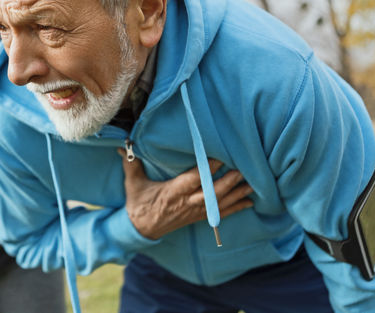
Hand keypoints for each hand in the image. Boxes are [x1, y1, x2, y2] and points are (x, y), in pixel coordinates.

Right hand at [118, 150, 253, 239]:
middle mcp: (186, 203)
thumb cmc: (138, 204)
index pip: (192, 180)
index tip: (220, 158)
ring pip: (219, 203)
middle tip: (242, 169)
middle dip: (228, 182)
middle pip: (211, 193)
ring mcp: (194, 212)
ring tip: (251, 183)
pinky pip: (220, 214)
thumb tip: (123, 145)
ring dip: (236, 194)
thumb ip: (131, 164)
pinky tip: (249, 201)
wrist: (141, 229)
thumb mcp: (133, 184)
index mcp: (172, 193)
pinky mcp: (198, 217)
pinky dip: (236, 207)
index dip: (207, 170)